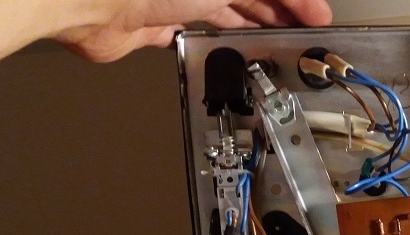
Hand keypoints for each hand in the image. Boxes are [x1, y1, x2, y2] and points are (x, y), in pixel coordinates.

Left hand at [54, 1, 332, 62]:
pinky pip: (194, 36)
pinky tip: (233, 54)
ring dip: (253, 30)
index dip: (295, 0)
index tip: (318, 15)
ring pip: (225, 16)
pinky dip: (215, 45)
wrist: (91, 1)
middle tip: (305, 34)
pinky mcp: (154, 28)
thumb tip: (301, 3)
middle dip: (279, 13)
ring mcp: (176, 1)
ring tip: (279, 47)